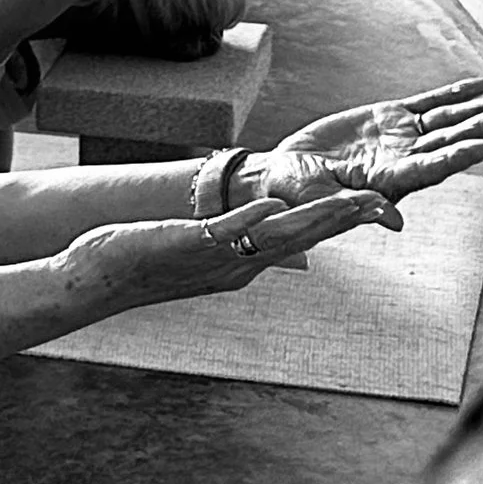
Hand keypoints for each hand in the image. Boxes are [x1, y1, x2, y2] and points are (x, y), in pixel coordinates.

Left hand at [63, 195, 372, 314]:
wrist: (99, 281)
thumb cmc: (146, 264)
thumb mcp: (202, 256)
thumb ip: (242, 246)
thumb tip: (277, 245)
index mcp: (243, 265)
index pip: (302, 242)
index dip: (338, 225)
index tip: (374, 209)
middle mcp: (237, 266)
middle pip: (302, 240)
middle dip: (343, 221)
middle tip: (383, 206)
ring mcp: (216, 258)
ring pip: (276, 238)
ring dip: (313, 220)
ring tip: (347, 203)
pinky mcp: (189, 245)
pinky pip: (227, 233)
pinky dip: (251, 220)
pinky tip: (273, 207)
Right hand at [254, 77, 482, 212]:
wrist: (285, 173)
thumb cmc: (297, 192)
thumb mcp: (319, 200)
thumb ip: (356, 207)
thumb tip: (394, 223)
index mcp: (389, 181)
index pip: (431, 168)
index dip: (459, 156)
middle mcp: (403, 159)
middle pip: (450, 140)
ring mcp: (399, 137)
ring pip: (447, 120)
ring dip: (479, 109)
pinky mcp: (388, 118)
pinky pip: (427, 103)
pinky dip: (452, 94)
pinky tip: (479, 86)